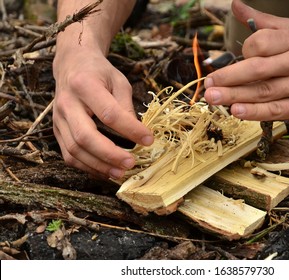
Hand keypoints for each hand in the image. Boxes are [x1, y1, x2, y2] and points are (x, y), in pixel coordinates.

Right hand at [52, 50, 153, 178]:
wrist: (72, 65)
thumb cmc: (99, 73)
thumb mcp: (119, 81)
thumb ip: (127, 106)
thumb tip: (138, 134)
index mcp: (84, 85)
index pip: (109, 113)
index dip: (130, 129)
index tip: (149, 140)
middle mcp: (67, 103)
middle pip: (85, 136)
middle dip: (110, 154)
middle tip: (131, 164)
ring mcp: (58, 119)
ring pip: (74, 150)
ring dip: (99, 166)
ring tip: (120, 173)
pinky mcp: (57, 131)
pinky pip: (69, 155)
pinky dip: (88, 167)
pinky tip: (106, 171)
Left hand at [204, 0, 288, 120]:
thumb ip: (262, 21)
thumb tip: (237, 6)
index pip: (260, 43)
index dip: (243, 51)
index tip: (234, 59)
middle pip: (258, 69)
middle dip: (229, 78)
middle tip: (208, 84)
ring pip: (264, 91)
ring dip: (236, 96)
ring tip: (214, 98)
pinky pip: (277, 110)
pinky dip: (255, 112)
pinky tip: (237, 111)